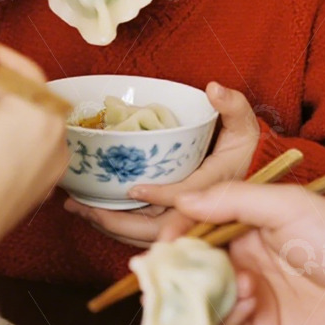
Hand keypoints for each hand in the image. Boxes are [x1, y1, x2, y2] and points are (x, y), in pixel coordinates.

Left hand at [64, 83, 259, 246]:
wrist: (246, 179)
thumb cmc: (242, 150)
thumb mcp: (243, 125)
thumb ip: (233, 106)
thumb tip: (213, 89)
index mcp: (215, 188)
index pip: (188, 197)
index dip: (161, 197)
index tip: (132, 191)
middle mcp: (196, 211)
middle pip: (157, 228)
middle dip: (118, 222)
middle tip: (84, 207)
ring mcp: (181, 221)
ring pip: (145, 235)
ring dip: (110, 225)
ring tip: (78, 208)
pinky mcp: (169, 224)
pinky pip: (142, 234)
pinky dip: (117, 227)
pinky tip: (92, 212)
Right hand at [174, 179, 324, 324]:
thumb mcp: (288, 205)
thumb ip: (234, 200)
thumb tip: (183, 200)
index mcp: (248, 224)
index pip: (196, 225)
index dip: (175, 232)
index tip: (163, 241)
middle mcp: (244, 259)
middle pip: (192, 264)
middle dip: (178, 269)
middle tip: (172, 273)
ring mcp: (251, 297)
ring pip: (203, 298)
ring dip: (209, 293)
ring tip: (241, 286)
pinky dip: (228, 318)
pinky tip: (252, 304)